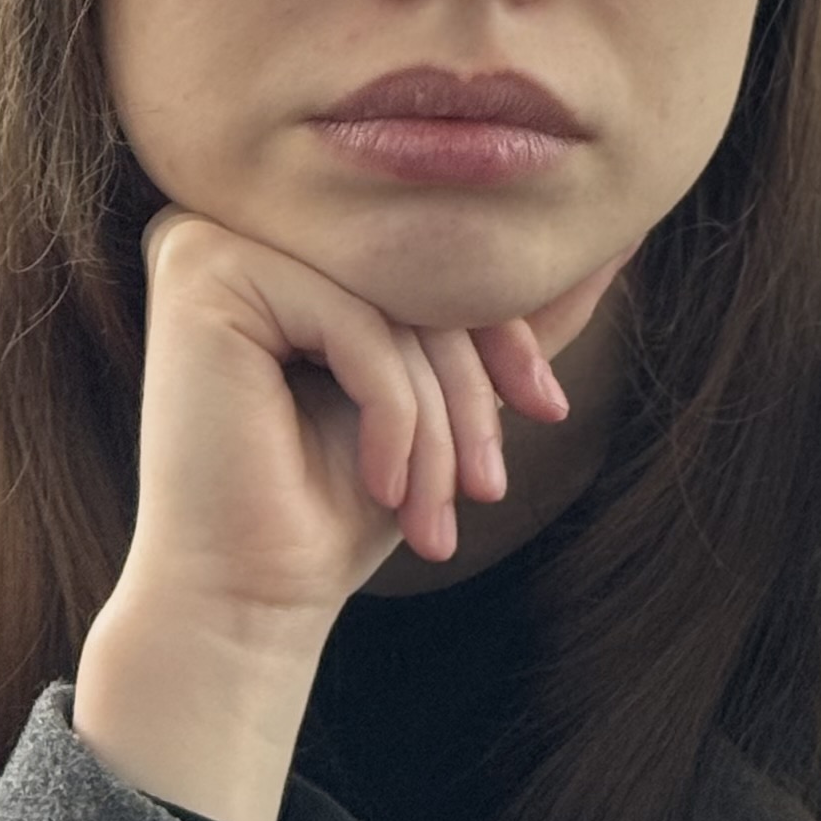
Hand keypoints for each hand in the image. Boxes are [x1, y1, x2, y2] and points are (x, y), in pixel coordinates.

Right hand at [71, 211, 626, 820]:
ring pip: (392, 302)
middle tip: (489, 487)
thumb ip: (508, 317)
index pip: (431, 258)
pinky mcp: (203, 274)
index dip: (506, 333)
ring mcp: (211, 238)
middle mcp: (240, 222)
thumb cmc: (335, 502)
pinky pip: (355, 323)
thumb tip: (617, 242)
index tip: (550, 408)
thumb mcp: (443, 395)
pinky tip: (385, 488)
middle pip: (415, 277)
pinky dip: (394, 414)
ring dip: (438, 421)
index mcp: (286, 240)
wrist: (247, 598)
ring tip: (439, 512)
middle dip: (472, 391)